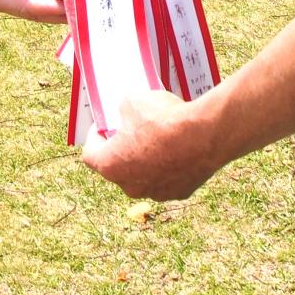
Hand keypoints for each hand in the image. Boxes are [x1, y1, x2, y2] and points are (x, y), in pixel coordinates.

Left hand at [82, 89, 216, 200]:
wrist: (204, 135)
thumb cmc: (163, 119)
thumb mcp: (133, 101)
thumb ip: (122, 109)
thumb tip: (126, 112)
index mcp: (111, 165)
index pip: (90, 154)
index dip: (94, 137)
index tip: (103, 125)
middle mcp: (130, 186)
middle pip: (118, 168)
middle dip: (122, 149)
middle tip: (131, 130)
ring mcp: (155, 193)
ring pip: (144, 175)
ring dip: (146, 160)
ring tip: (159, 137)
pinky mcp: (179, 192)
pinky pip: (168, 178)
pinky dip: (169, 166)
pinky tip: (178, 147)